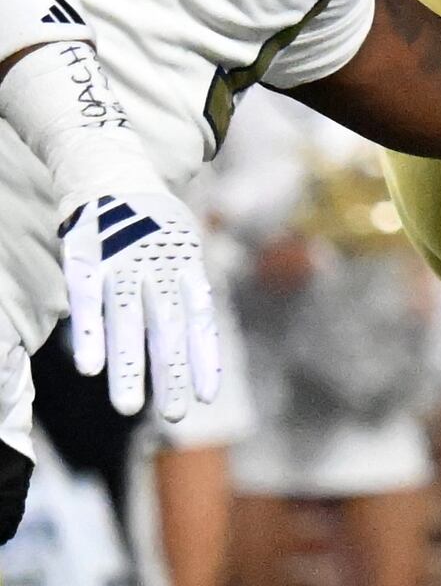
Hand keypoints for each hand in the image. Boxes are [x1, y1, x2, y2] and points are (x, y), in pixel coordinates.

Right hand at [47, 117, 222, 421]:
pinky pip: (85, 303)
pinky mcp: (85, 260)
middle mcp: (157, 268)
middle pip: (166, 329)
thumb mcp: (183, 246)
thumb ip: (188, 286)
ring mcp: (120, 264)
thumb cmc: (152, 220)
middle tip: (178, 417)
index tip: (210, 396)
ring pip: (126, 323)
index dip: (205, 357)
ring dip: (127, 367)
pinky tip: (88, 368)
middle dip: (171, 373)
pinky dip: (87, 334)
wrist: (113, 169)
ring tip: (129, 408)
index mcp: (186, 267)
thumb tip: (200, 333)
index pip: (202, 320)